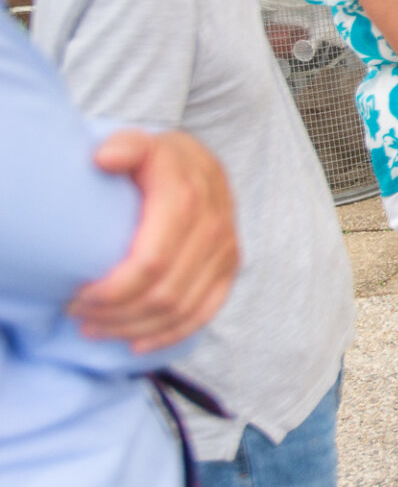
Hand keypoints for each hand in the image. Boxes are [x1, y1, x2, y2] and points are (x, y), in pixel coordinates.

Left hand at [71, 130, 238, 352]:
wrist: (200, 161)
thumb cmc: (158, 158)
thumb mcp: (141, 142)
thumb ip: (126, 146)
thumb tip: (105, 158)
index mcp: (188, 197)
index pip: (150, 263)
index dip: (112, 290)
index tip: (78, 295)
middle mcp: (214, 226)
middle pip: (164, 293)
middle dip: (116, 313)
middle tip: (79, 314)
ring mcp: (226, 248)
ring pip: (181, 309)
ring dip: (135, 328)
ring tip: (97, 327)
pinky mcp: (231, 266)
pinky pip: (205, 312)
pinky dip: (170, 335)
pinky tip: (136, 343)